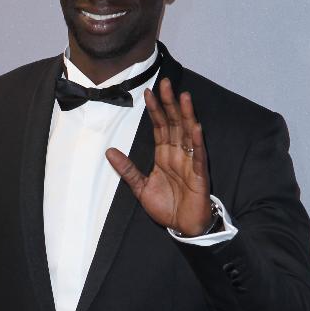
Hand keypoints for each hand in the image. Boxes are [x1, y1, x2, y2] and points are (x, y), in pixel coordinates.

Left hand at [106, 77, 212, 235]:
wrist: (184, 227)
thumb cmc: (167, 206)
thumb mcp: (140, 187)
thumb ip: (127, 169)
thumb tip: (109, 151)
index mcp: (164, 155)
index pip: (160, 127)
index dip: (154, 110)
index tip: (148, 92)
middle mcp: (179, 154)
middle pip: (174, 123)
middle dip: (169, 104)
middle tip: (165, 83)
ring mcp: (191, 162)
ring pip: (189, 133)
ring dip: (186, 115)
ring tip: (183, 96)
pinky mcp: (200, 174)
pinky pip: (199, 155)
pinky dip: (198, 141)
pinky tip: (196, 126)